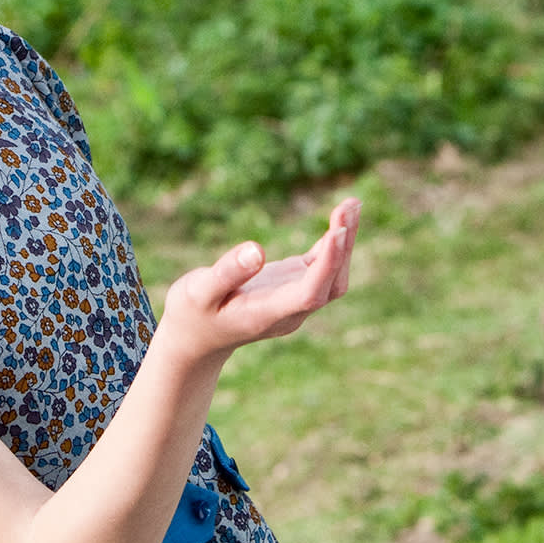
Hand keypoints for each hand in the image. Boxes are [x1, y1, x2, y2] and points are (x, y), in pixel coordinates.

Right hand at [157, 197, 360, 362]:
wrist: (196, 338)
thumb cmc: (192, 314)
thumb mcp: (198, 293)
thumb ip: (226, 273)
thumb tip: (256, 248)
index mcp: (268, 314)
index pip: (310, 293)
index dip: (327, 265)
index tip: (337, 231)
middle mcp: (290, 311)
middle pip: (330, 284)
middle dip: (343, 246)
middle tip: (349, 205)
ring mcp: (294, 300)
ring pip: (332, 275)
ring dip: (344, 241)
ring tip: (351, 204)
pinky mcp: (292, 286)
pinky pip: (321, 266)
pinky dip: (334, 242)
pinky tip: (341, 215)